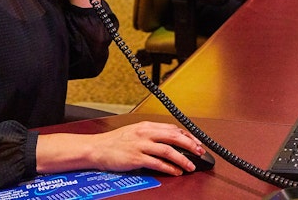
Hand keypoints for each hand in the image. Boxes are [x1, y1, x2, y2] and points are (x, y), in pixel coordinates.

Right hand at [36, 121, 205, 175]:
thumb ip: (151, 134)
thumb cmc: (114, 142)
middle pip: (174, 137)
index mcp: (146, 126)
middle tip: (200, 152)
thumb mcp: (134, 132)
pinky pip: (158, 163)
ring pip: (168, 150)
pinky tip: (176, 171)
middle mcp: (145, 133)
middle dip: (190, 145)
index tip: (196, 142)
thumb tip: (169, 140)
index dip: (187, 135)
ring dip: (183, 158)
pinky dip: (170, 168)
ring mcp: (141, 145)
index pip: (172, 128)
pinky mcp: (136, 158)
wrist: (96, 148)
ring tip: (191, 165)